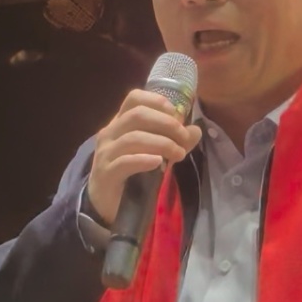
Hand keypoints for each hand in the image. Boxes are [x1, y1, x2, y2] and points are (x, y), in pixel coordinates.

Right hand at [87, 89, 201, 225]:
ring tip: (178, 154)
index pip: (134, 98)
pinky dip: (144, 160)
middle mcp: (110, 132)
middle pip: (137, 115)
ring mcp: (105, 152)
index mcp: (120, 122)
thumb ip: (174, 140)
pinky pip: (124, 162)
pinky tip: (158, 163)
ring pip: (133, 138)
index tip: (177, 115)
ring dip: (161, 143)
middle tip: (184, 138)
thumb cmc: (131, 173)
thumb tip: (195, 130)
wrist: (106, 203)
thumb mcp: (154, 152)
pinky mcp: (106, 173)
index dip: (157, 101)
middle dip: (166, 124)